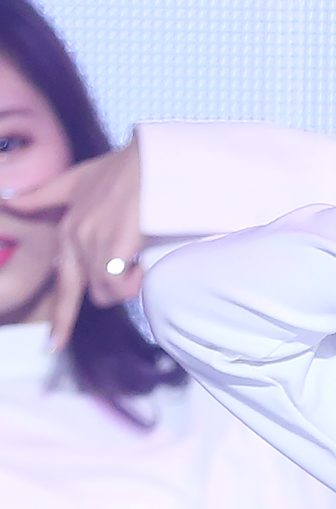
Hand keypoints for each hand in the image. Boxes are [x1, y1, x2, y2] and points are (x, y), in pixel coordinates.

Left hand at [3, 136, 142, 350]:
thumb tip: (10, 201)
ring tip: (139, 256)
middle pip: (89, 294)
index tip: (54, 346)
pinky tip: (141, 261)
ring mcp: (93, 244)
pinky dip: (132, 280)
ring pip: (107, 291)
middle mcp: (75, 240)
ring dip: (127, 283)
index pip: (61, 284)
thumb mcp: (76, 180)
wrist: (149, 162)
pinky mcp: (115, 247)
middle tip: (132, 273)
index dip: (60, 320)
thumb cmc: (119, 170)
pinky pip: (119, 283)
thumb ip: (45, 196)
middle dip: (111, 291)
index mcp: (67, 231)